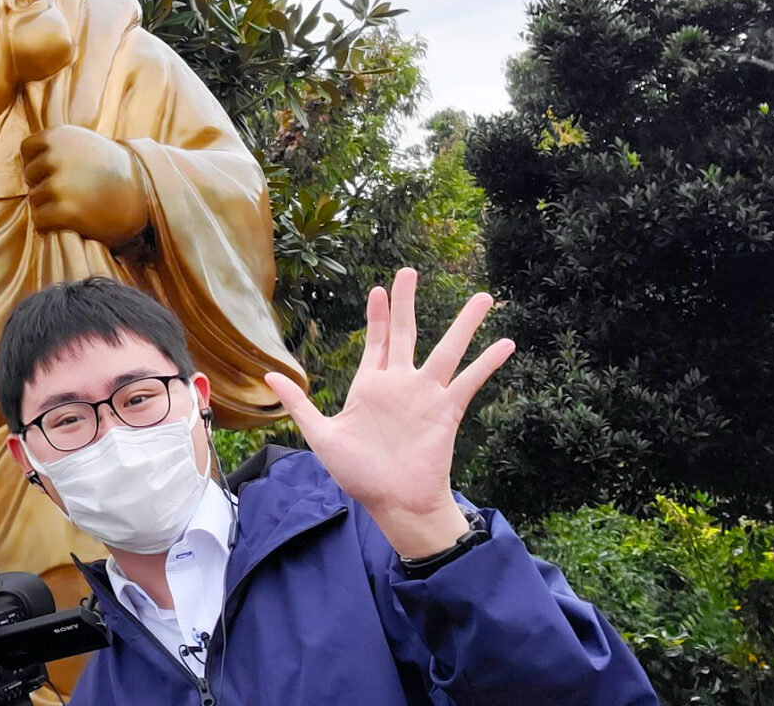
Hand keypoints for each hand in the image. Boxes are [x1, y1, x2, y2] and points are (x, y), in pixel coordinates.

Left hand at [21, 125, 148, 246]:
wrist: (146, 194)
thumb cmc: (111, 171)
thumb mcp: (84, 144)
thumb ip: (56, 146)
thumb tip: (23, 165)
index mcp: (60, 135)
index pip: (27, 150)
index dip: (40, 164)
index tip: (60, 172)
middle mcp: (57, 156)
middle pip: (30, 178)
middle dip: (45, 186)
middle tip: (74, 191)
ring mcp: (61, 184)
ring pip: (34, 201)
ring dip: (50, 207)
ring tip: (78, 206)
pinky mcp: (66, 211)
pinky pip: (39, 222)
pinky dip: (51, 226)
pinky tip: (72, 222)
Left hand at [263, 268, 513, 557]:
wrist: (392, 502)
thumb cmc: (358, 474)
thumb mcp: (321, 435)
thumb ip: (299, 404)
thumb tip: (267, 377)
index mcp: (371, 386)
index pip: (376, 341)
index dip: (377, 315)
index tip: (379, 289)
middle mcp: (400, 384)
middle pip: (405, 332)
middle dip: (406, 302)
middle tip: (409, 271)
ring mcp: (425, 395)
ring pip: (447, 349)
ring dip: (464, 324)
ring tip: (483, 297)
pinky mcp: (446, 411)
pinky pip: (470, 381)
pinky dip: (488, 362)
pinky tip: (506, 343)